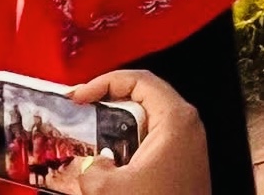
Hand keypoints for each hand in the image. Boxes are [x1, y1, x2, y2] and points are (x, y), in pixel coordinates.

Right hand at [48, 70, 208, 194]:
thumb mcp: (108, 188)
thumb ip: (92, 167)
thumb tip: (93, 164)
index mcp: (176, 118)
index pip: (139, 80)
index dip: (104, 82)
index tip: (77, 96)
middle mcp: (186, 124)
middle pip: (143, 96)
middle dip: (108, 101)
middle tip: (78, 110)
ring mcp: (187, 142)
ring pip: (146, 120)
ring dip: (115, 125)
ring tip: (86, 134)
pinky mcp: (182, 160)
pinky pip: (151, 140)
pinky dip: (127, 143)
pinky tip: (105, 159)